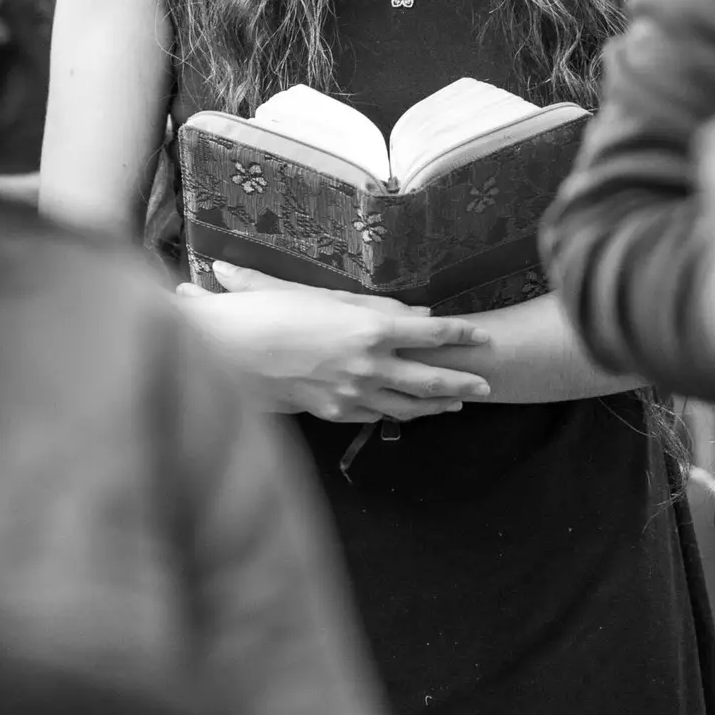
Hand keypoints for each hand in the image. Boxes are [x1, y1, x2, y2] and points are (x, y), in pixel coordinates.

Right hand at [175, 262, 491, 423]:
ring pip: (406, 405)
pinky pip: (374, 415)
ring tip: (456, 404)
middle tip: (487, 384)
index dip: (460, 334)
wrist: (227, 352)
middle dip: (462, 380)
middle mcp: (368, 365)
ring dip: (435, 404)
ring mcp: (352, 394)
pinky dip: (395, 414)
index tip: (483, 334)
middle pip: (430, 378)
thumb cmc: (271, 312)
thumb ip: (374, 307)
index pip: (431, 333)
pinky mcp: (333, 412)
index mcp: (369, 329)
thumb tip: (414, 314)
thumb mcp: (325, 299)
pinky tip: (404, 414)